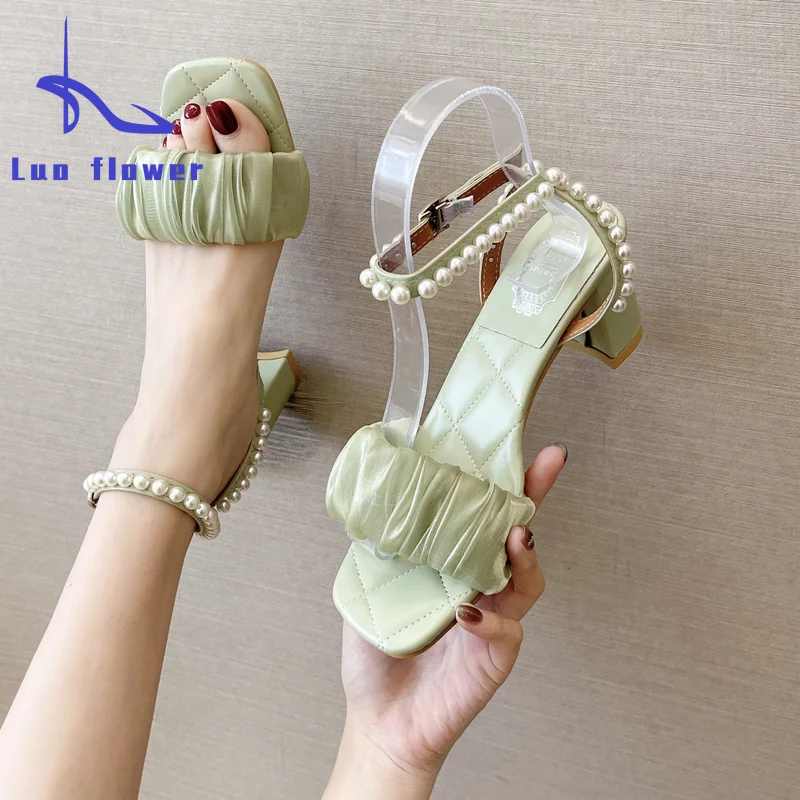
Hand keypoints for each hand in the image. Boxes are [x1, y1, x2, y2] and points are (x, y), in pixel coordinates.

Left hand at [326, 444, 566, 797]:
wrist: (382, 720)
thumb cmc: (378, 657)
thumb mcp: (369, 589)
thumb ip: (382, 550)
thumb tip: (380, 501)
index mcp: (453, 566)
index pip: (483, 518)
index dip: (503, 484)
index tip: (518, 450)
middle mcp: (480, 586)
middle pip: (518, 535)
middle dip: (534, 497)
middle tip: (545, 465)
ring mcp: (493, 619)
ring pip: (528, 578)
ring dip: (523, 554)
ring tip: (515, 536)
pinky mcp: (496, 654)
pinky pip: (507, 628)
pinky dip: (492, 618)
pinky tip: (470, 613)